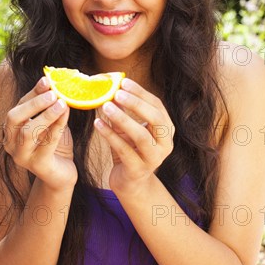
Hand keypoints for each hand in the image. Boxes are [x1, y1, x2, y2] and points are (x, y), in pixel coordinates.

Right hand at [3, 76, 76, 190]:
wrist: (60, 174)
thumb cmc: (54, 145)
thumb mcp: (49, 122)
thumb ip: (47, 105)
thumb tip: (51, 80)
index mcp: (10, 130)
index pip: (17, 107)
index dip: (32, 93)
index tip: (46, 80)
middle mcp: (10, 143)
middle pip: (14, 118)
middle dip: (34, 104)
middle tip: (53, 93)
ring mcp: (21, 156)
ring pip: (29, 132)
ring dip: (46, 115)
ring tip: (62, 103)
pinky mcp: (38, 165)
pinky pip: (47, 143)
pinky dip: (57, 127)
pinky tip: (67, 116)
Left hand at [93, 78, 174, 193]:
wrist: (130, 182)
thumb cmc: (129, 150)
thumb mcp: (127, 128)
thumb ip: (122, 111)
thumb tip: (110, 89)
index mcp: (166, 129)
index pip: (157, 106)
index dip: (140, 93)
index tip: (123, 82)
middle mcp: (165, 144)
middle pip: (155, 119)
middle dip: (136, 104)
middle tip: (117, 93)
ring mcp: (154, 158)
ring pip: (141, 136)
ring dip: (123, 119)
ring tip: (105, 106)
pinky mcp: (139, 170)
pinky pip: (124, 150)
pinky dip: (110, 135)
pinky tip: (97, 124)